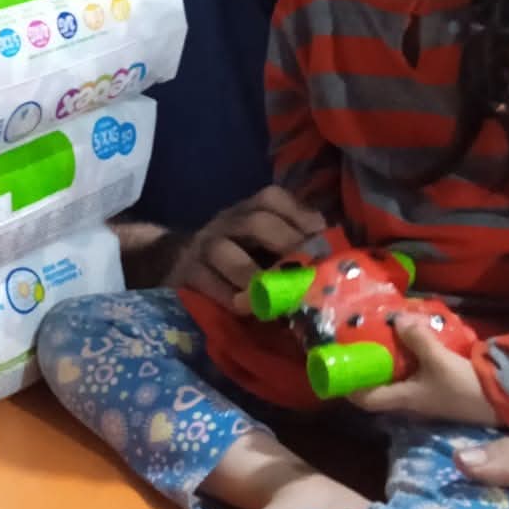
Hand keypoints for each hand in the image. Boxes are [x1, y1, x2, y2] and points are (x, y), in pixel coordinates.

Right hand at [166, 186, 325, 308]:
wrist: (174, 260)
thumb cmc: (234, 256)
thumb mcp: (259, 241)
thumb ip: (290, 241)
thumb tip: (334, 252)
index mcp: (248, 210)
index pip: (273, 199)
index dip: (299, 215)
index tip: (319, 235)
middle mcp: (226, 222)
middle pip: (254, 221)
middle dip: (283, 243)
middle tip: (304, 270)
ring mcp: (203, 247)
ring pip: (223, 251)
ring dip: (252, 275)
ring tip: (273, 298)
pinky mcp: (186, 274)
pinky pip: (206, 282)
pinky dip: (228, 297)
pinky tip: (247, 309)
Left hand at [351, 316, 498, 424]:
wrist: (502, 401)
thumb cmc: (463, 386)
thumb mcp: (438, 360)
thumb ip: (417, 340)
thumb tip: (396, 320)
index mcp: (402, 399)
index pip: (365, 400)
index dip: (348, 387)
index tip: (338, 365)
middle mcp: (409, 402)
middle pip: (379, 388)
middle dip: (369, 367)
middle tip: (361, 341)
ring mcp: (424, 397)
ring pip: (397, 380)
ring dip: (389, 362)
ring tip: (382, 336)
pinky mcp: (438, 390)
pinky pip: (414, 375)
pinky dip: (408, 361)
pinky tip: (411, 342)